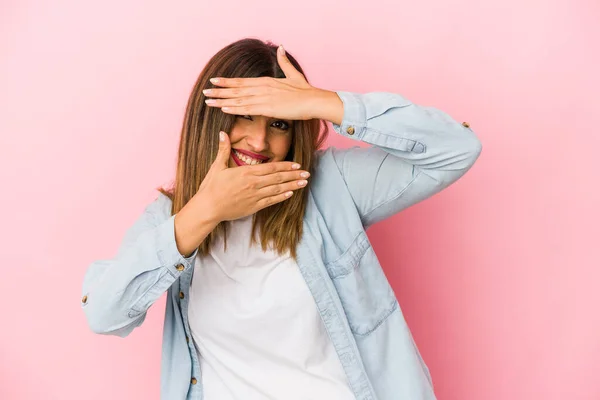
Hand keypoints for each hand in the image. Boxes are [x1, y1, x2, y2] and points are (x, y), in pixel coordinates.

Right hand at [195, 131, 309, 222]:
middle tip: (307, 173)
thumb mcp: (217, 166)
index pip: (271, 167)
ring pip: (278, 189)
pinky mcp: (254, 207)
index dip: (286, 166)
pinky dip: (282, 197)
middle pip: (278, 178)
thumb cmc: (211, 187)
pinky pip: (271, 201)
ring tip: (304, 183)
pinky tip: (291, 194)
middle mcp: (254, 184)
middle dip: (294, 175)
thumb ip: (223, 149)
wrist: (208, 208)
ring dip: (292, 185)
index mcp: (246, 172)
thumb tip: (222, 132)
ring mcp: (255, 196)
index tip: (297, 164)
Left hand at [202, 45, 329, 120]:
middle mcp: (263, 87)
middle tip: (205, 93)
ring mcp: (265, 98)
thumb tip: (280, 47)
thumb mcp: (293, 74)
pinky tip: (223, 108)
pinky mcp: (269, 108)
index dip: (227, 82)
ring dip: (222, 101)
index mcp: (267, 81)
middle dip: (219, 91)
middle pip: (236, 90)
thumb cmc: (305, 91)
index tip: (214, 82)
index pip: (242, 81)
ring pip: (239, 99)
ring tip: (208, 102)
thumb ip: (284, 62)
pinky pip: (248, 108)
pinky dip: (235, 108)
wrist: (314, 100)